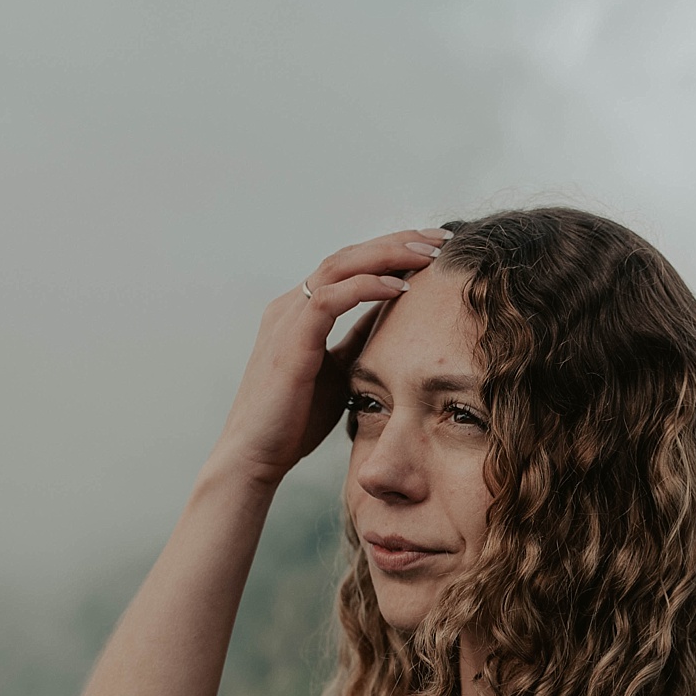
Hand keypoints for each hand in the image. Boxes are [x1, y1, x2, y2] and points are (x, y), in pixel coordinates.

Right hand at [212, 228, 452, 485]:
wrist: (256, 456)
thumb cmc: (294, 420)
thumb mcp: (340, 371)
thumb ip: (359, 339)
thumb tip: (393, 316)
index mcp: (302, 311)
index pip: (351, 265)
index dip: (391, 251)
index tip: (434, 249)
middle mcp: (292, 305)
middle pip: (348, 255)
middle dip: (397, 242)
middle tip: (440, 238)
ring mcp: (287, 318)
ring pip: (341, 266)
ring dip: (387, 255)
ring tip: (428, 254)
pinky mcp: (290, 340)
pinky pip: (331, 299)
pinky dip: (367, 287)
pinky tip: (400, 288)